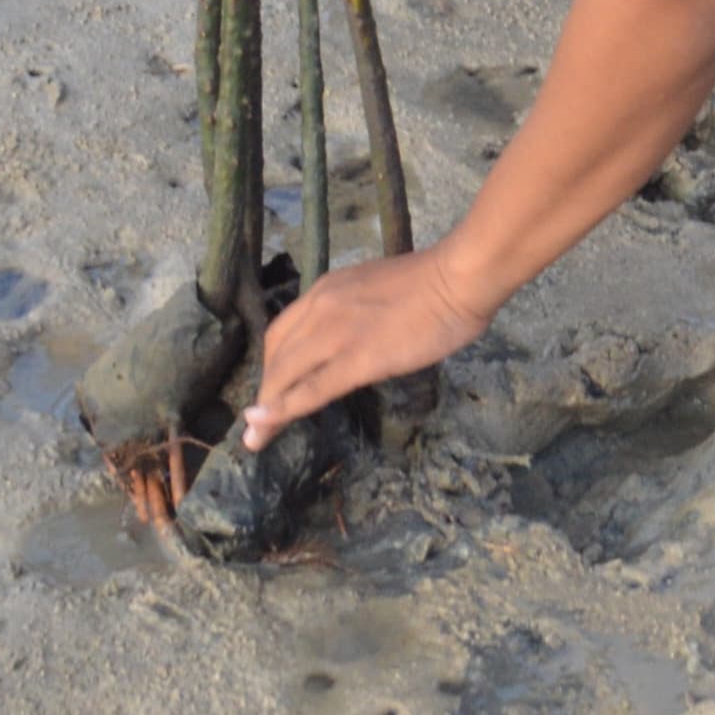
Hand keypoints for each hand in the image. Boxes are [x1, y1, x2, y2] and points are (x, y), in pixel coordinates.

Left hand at [241, 246, 487, 448]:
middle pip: (277, 354)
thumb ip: (354, 310)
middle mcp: (321, 307)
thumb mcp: (375, 289)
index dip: (270, 364)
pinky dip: (284, 409)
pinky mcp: (358, 359)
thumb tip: (351, 336)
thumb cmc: (432, 282)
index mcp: (327, 289)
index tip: (268, 389)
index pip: (282, 331)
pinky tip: (268, 426)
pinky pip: (312, 388)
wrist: (457, 278)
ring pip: (286, 374)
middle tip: (258, 422)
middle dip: (264, 390)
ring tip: (256, 436)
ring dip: (267, 407)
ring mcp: (337, 333)